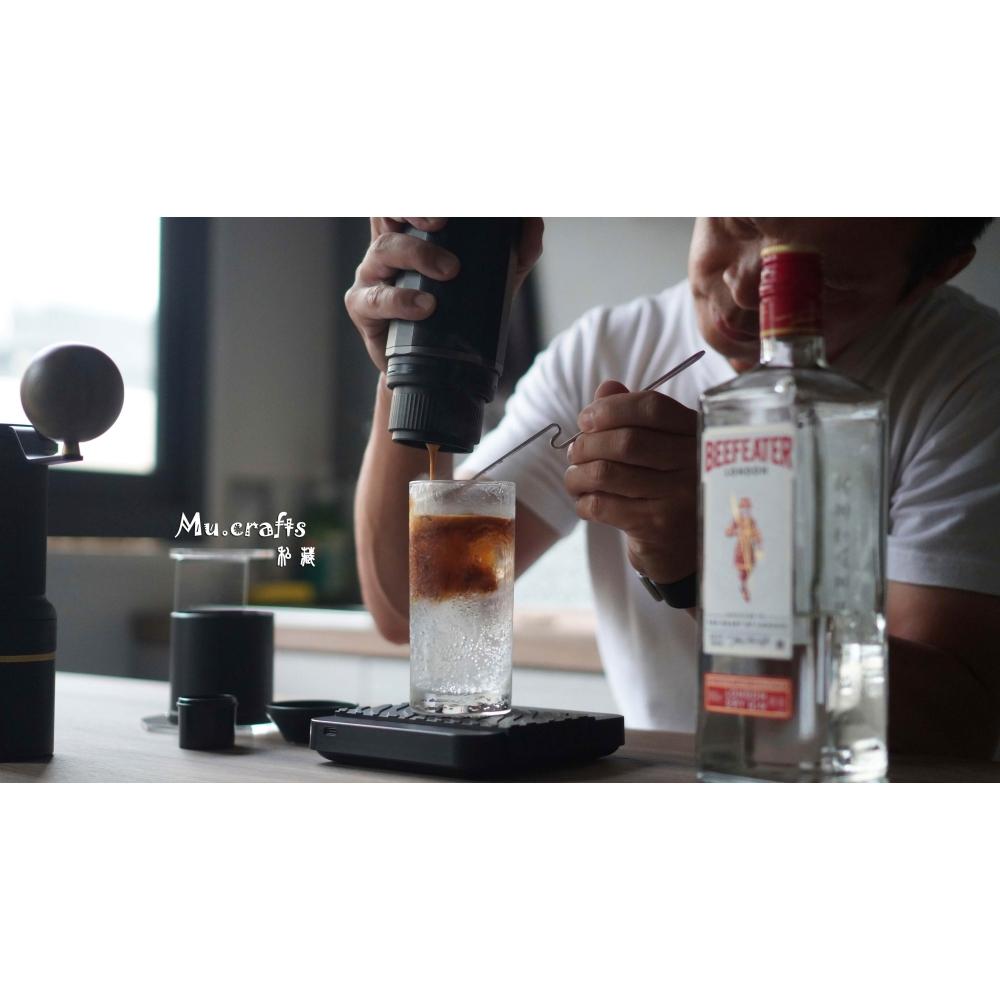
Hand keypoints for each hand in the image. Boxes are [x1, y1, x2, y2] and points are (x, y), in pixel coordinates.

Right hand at [344, 217, 543, 371]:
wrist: (433, 369)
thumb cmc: (456, 314)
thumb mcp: (493, 280)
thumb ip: (516, 251)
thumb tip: (533, 223)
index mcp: (412, 231)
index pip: (409, 199)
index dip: (422, 194)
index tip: (455, 202)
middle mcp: (387, 245)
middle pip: (387, 209)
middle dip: (413, 207)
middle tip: (443, 219)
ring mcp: (371, 275)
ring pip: (385, 248)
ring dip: (418, 253)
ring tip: (449, 271)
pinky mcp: (362, 308)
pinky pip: (375, 298)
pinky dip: (401, 300)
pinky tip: (425, 306)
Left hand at [564, 380, 698, 583]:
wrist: (685, 550)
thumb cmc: (666, 490)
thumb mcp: (660, 449)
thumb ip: (634, 416)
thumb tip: (606, 389)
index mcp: (696, 435)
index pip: (652, 407)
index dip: (611, 408)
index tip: (586, 418)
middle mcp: (694, 463)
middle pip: (625, 441)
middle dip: (587, 444)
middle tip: (574, 453)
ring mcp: (678, 497)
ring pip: (606, 473)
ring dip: (577, 474)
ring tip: (574, 477)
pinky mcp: (657, 527)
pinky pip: (601, 505)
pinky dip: (582, 501)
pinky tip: (584, 501)